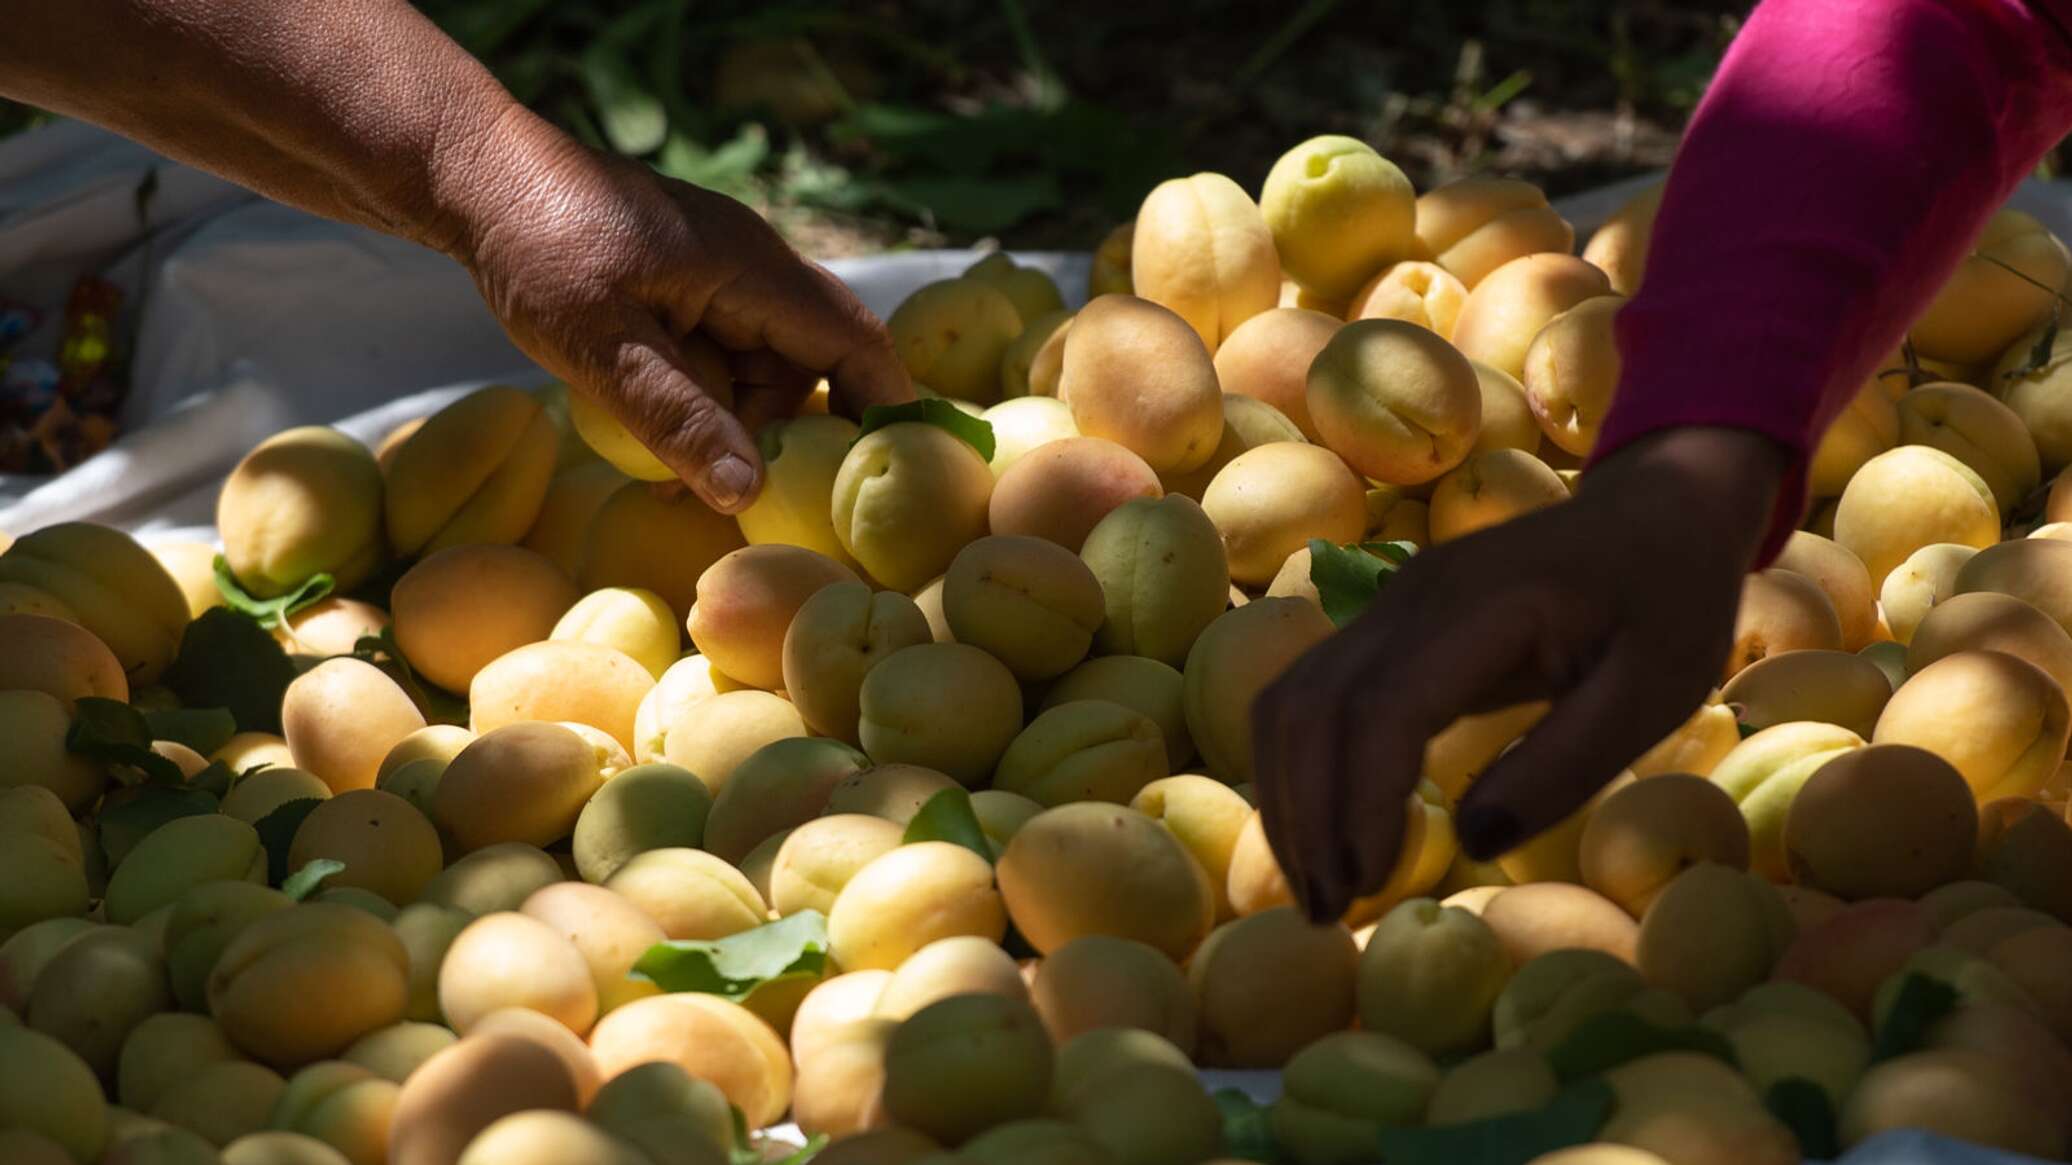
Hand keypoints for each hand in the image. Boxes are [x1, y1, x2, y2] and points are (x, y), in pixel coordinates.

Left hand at [441, 113, 909, 512]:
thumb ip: (678, 418)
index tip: (891, 475)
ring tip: (681, 483)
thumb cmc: (534, 246)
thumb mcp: (601, 343)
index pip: (854, 340)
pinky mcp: (688, 285)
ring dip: (739, 424)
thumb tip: (748, 494)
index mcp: (752, 268)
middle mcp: (753, 266)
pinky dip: (708, 400)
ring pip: (766, 365)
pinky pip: (726, 353)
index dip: (882, 408)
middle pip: (815, 362)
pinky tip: (663, 438)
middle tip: (751, 501)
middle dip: (792, 434)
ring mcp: (721, 273)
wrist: (472, 172)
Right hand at [1250, 426, 1791, 922]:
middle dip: (1306, 816)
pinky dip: (1302, 770)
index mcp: (1484, 607)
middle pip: (1312, 707)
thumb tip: (1474, 838)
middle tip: (1326, 912)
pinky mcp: (1382, 626)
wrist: (1654, 510)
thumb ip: (1566, 762)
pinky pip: (1309, 696)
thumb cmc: (1668, 603)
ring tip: (1320, 887)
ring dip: (1290, 798)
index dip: (1362, 800)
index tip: (1369, 882)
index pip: (1383, 706)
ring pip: (1292, 700)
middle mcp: (1410, 598)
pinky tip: (1328, 831)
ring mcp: (1387, 607)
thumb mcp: (1656, 690)